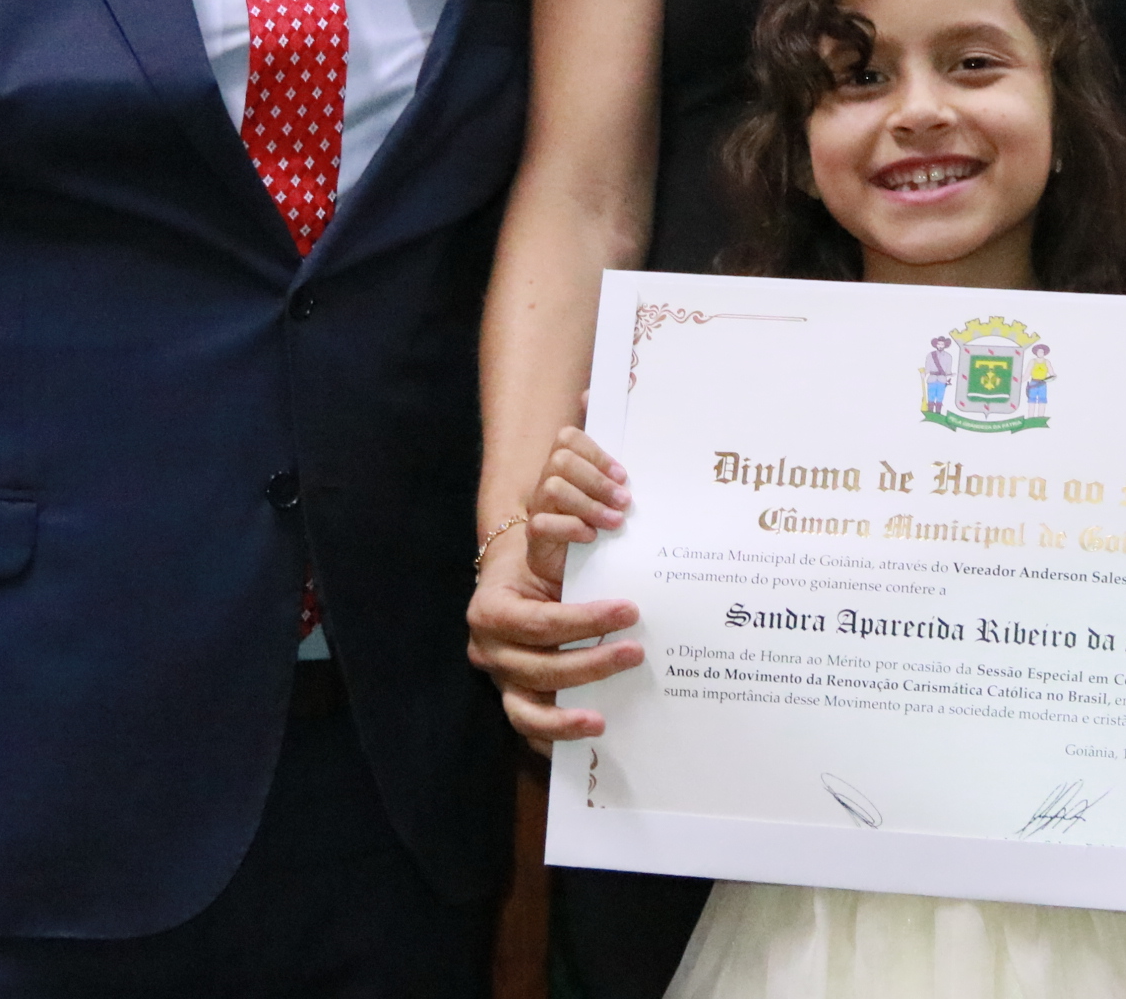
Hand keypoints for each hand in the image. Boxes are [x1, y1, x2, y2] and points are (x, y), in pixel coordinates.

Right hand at [466, 429, 646, 750]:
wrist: (520, 581)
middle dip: (587, 647)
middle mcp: (489, 642)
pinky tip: (598, 728)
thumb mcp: (553, 517)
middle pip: (533, 657)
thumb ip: (568, 469)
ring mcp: (501, 676)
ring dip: (576, 695)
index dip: (578, 609)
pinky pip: (531, 727)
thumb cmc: (547, 549)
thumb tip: (590, 394)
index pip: (533, 613)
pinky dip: (559, 731)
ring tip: (621, 682)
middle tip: (637, 634)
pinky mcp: (520, 703)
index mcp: (493, 599)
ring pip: (529, 698)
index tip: (625, 595)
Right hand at [525, 426, 630, 591]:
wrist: (577, 571)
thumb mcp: (610, 502)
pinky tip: (591, 536)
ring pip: (553, 489)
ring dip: (589, 505)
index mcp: (566, 468)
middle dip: (597, 480)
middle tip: (624, 501)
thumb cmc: (598, 530)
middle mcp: (548, 482)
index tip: (622, 476)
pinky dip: (571, 528)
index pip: (569, 439)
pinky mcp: (534, 536)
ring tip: (615, 522)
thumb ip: (618, 482)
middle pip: (562, 461)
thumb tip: (634, 470)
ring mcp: (539, 508)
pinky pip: (543, 523)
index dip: (596, 453)